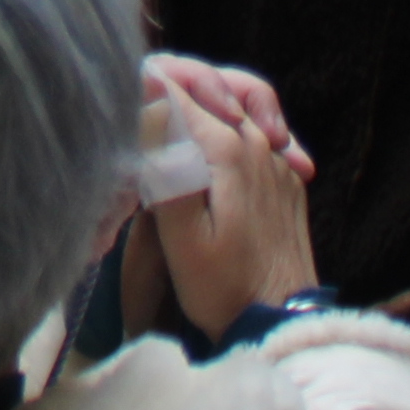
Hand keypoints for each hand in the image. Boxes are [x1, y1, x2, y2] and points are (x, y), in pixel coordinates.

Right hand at [131, 57, 320, 337]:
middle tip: (146, 123)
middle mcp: (257, 140)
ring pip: (238, 101)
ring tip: (182, 131)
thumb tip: (150, 97)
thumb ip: (165, 164)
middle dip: (174, 88)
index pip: (175, 87)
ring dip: (206, 104)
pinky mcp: (287, 176)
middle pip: (209, 85)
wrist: (282, 324)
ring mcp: (277, 158)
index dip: (143, 87)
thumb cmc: (223, 286)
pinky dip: (236, 125)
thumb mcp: (181, 237)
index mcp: (226, 147)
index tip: (122, 113)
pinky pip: (261, 129)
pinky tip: (220, 153)